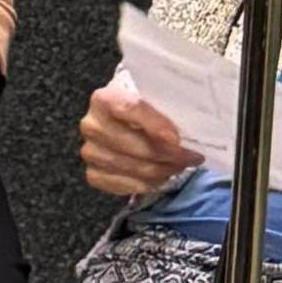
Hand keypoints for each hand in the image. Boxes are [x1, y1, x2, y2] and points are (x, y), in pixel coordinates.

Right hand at [80, 82, 202, 198]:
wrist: (127, 120)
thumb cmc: (147, 108)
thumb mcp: (157, 97)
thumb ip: (168, 106)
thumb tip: (189, 129)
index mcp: (105, 98)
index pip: (129, 108)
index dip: (154, 125)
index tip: (177, 139)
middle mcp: (91, 125)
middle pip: (130, 143)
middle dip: (166, 154)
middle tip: (191, 157)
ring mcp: (90, 151)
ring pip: (129, 166)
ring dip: (160, 170)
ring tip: (179, 166)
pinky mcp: (93, 174)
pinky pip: (121, 184)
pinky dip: (145, 184)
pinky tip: (161, 177)